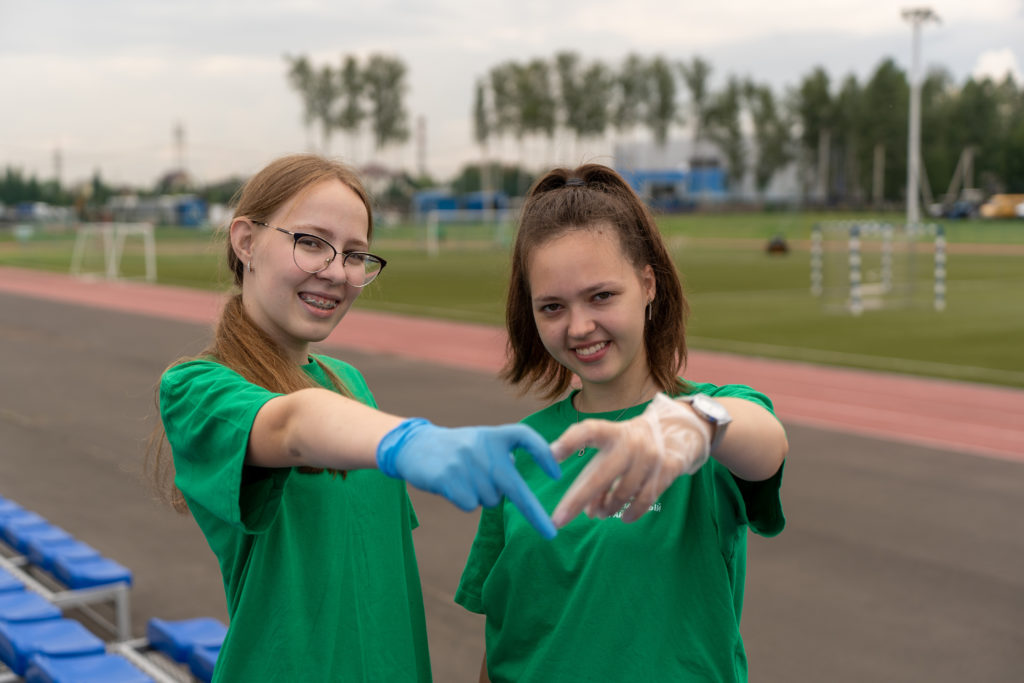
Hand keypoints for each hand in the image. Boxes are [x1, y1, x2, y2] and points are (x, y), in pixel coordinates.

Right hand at [377, 419, 560, 538]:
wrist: (415, 445)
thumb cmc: (457, 449)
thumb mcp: (482, 441)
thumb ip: (502, 456)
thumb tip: (517, 485)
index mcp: (494, 435)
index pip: (526, 437)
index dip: (544, 455)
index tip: (557, 476)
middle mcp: (483, 447)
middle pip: (515, 487)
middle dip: (534, 513)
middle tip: (551, 533)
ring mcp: (465, 462)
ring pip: (490, 500)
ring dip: (481, 496)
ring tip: (464, 479)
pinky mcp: (448, 477)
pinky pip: (471, 505)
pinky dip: (465, 501)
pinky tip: (453, 486)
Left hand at [549, 394, 710, 526]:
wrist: (679, 433)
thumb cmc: (631, 445)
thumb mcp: (613, 449)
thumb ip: (596, 475)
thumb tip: (586, 511)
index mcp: (612, 432)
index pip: (588, 431)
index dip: (570, 441)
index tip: (551, 454)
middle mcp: (630, 443)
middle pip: (599, 477)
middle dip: (576, 500)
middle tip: (558, 520)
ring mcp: (650, 457)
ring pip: (621, 495)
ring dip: (606, 509)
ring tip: (601, 513)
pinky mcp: (668, 471)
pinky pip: (643, 501)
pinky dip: (630, 513)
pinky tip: (624, 517)